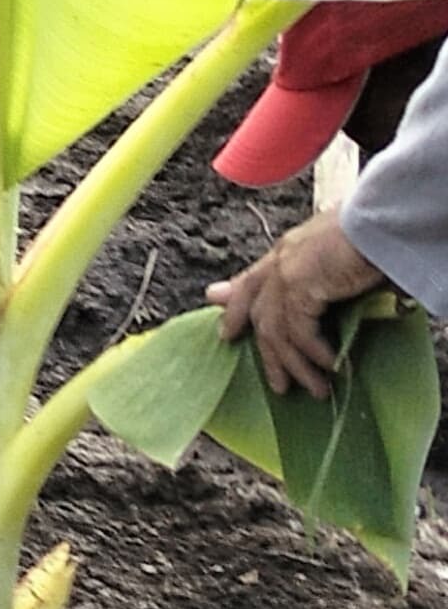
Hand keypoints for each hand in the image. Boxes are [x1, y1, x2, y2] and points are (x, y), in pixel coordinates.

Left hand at [215, 214, 386, 398]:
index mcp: (288, 250)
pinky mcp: (298, 285)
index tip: (226, 332)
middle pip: (260, 314)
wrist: (381, 218)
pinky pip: (299, 331)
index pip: (252, 282)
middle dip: (268, 353)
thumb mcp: (339, 254)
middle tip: (276, 384)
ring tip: (313, 390)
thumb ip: (317, 277)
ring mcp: (285, 272)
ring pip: (277, 331)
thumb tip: (298, 298)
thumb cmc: (369, 232)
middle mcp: (280, 260)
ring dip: (296, 365)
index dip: (237, 308)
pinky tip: (330, 366)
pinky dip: (314, 352)